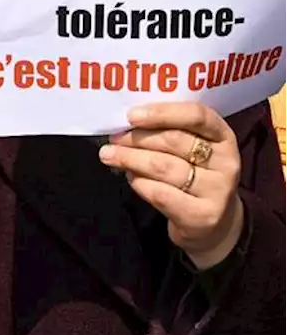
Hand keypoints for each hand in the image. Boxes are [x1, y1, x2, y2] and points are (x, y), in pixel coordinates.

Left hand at [98, 102, 243, 268]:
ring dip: (130, 159)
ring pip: (164, 167)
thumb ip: (166, 132)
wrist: (212, 221)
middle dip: (137, 138)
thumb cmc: (193, 173)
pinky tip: (130, 177)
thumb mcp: (190, 149)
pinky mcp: (203, 215)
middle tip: (113, 138)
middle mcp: (226, 161)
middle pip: (174, 141)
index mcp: (223, 136)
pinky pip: (160, 193)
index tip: (131, 115)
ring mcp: (217, 190)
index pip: (197, 115)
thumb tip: (126, 123)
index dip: (163, 113)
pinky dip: (139, 183)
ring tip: (109, 155)